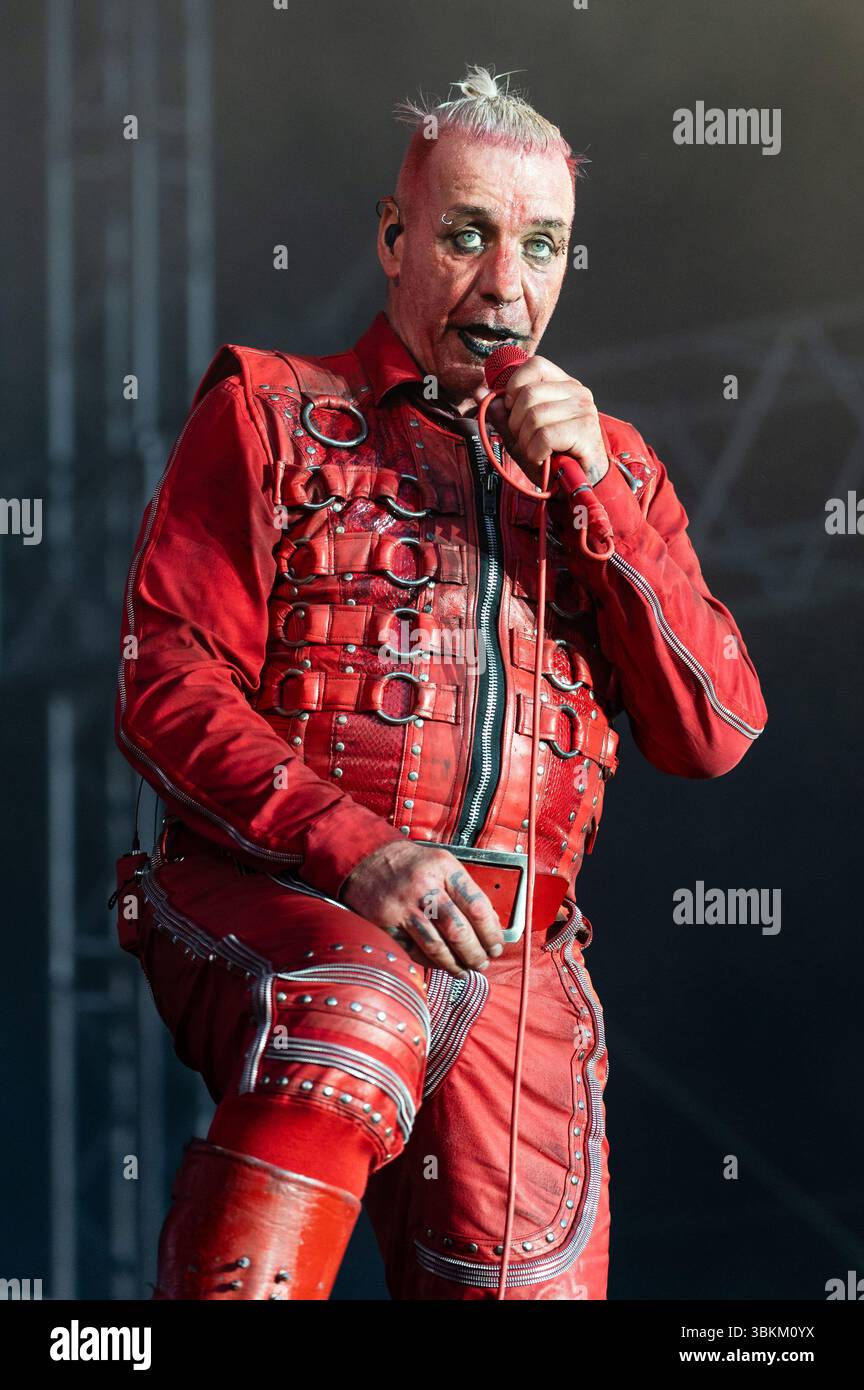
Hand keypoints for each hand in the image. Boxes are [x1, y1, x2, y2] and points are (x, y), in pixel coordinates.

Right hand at [340, 841, 504, 977]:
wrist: (368, 860)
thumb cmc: (412, 865)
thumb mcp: (442, 865)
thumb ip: (465, 891)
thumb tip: (490, 926)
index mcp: (443, 868)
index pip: (476, 906)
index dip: (491, 931)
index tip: (497, 944)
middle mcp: (422, 886)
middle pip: (457, 930)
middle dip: (475, 953)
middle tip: (483, 962)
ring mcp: (402, 907)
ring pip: (436, 946)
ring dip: (455, 964)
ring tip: (466, 970)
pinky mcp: (385, 924)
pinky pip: (413, 951)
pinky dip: (431, 962)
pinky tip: (442, 965)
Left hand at [484, 355, 609, 488]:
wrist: (579, 484)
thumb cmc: (551, 457)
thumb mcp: (521, 434)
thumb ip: (501, 414)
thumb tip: (480, 392)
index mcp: (563, 385)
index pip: (534, 365)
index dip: (515, 386)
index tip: (513, 409)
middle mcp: (577, 392)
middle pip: (528, 394)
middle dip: (516, 423)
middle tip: (528, 441)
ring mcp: (583, 409)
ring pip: (533, 417)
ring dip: (526, 442)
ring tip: (538, 452)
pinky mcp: (584, 429)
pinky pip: (544, 436)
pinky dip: (536, 454)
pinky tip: (544, 459)